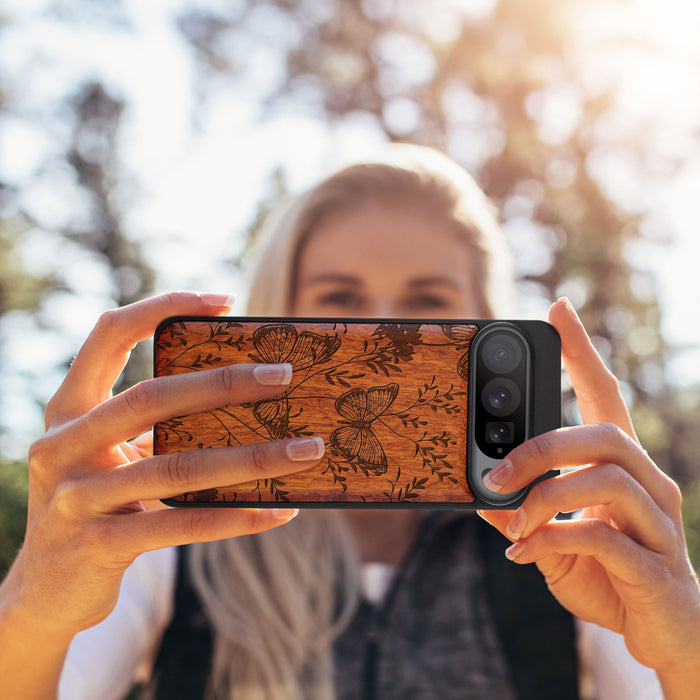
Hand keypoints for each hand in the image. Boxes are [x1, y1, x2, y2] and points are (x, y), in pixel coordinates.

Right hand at [3, 292, 324, 639]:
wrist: (46, 590)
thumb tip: (247, 398)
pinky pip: (182, 525)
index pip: (108, 334)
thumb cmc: (98, 503)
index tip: (224, 300)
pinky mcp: (99, 546)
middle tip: (285, 375)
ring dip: (253, 457)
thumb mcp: (112, 455)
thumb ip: (155, 426)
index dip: (162, 307)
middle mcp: (62, 446)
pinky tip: (280, 511)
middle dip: (224, 383)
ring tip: (307, 450)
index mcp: (68, 409)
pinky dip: (237, 517)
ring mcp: (76, 498)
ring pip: (178, 467)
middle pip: (151, 397)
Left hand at [478, 298, 699, 691]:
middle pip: (604, 434)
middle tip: (495, 472)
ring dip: (545, 497)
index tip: (558, 309)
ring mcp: (659, 523)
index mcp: (622, 468)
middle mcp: (649, 484)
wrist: (664, 635)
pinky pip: (604, 538)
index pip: (605, 395)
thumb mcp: (553, 540)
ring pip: (606, 479)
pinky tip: (524, 554)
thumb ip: (523, 515)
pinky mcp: (656, 566)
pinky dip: (554, 540)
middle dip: (541, 447)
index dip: (582, 352)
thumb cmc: (609, 576)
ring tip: (512, 522)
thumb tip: (480, 496)